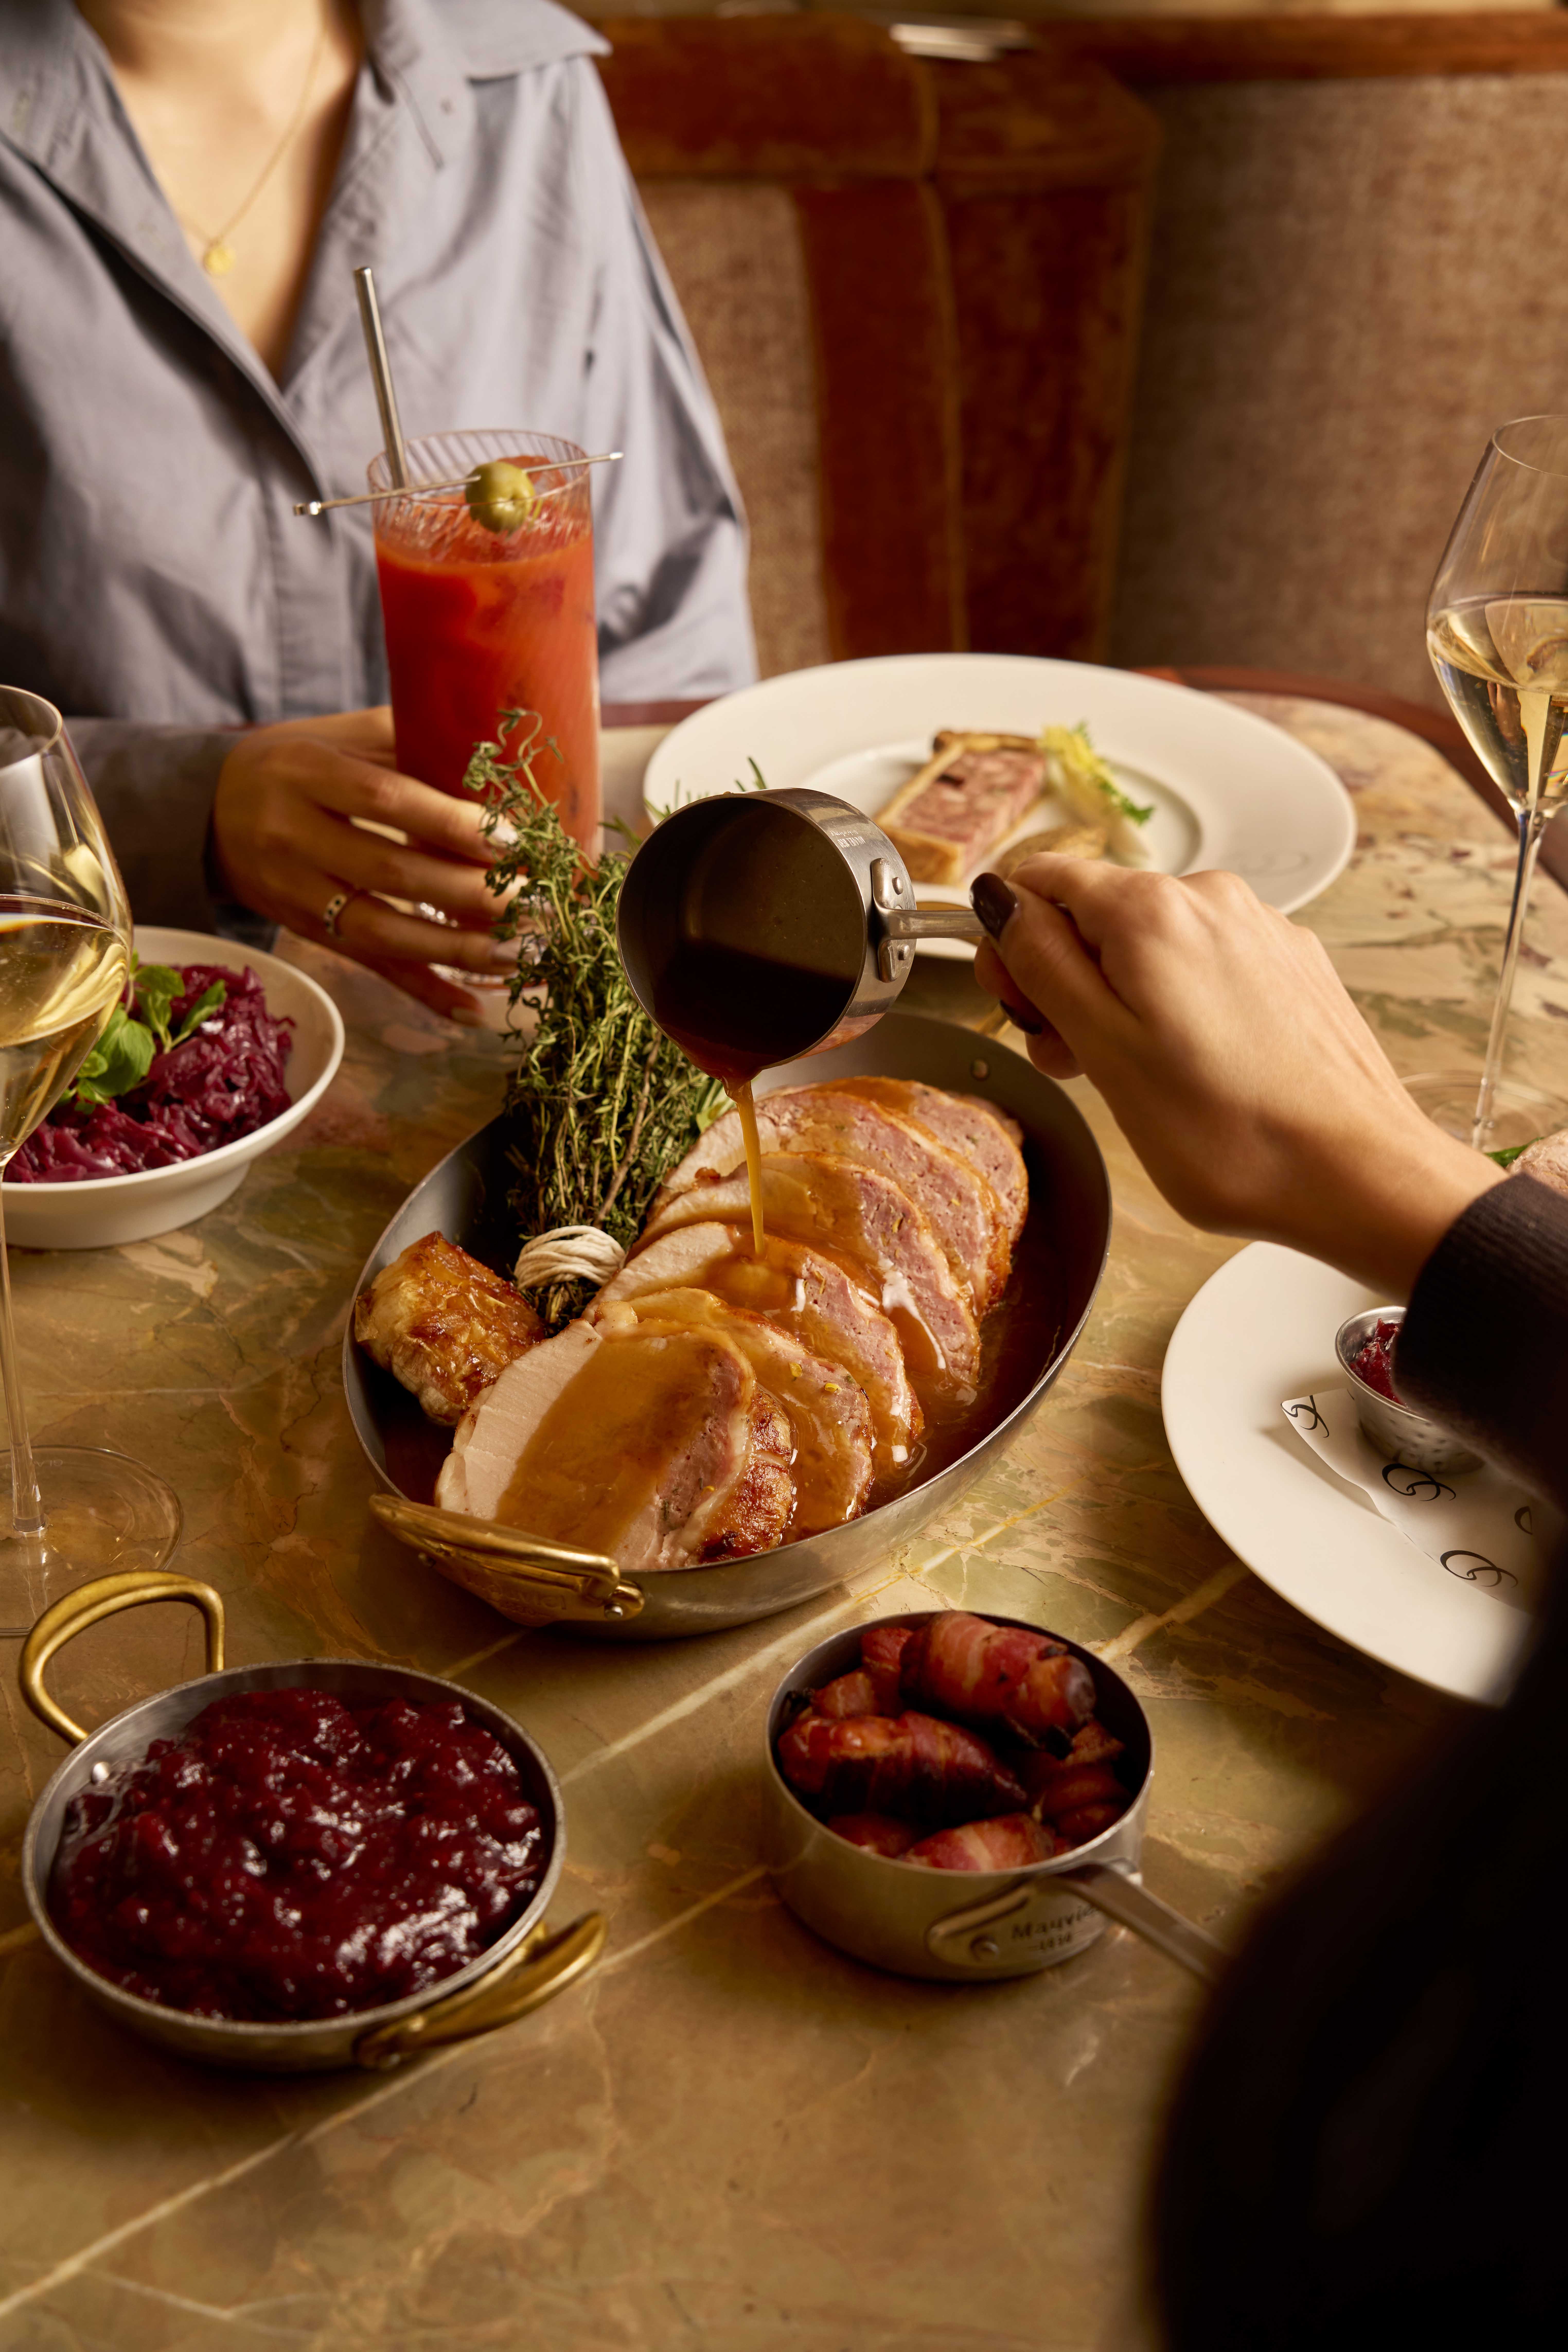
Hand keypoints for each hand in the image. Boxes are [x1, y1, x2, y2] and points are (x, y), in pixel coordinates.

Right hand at [211, 708, 514, 1023]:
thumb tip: (500, 761)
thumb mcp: (341, 737)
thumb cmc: (297, 763)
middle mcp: (293, 835)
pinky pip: (370, 968)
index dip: (455, 825)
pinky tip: (474, 1010)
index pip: (389, 801)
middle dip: (471, 893)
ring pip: (381, 932)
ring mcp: (296, 892)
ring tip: (521, 952)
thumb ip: (410, 741)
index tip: (515, 840)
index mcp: (307, 773)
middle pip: (391, 873)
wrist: (206, 809)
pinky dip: (424, 992)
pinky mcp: (306, 932)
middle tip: (536, 901)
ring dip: (457, 949)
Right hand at [970, 859, 1504, 1295]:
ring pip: (1153, 944)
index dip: (1012, 939)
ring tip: (1133, 1076)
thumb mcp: (1103, 1048)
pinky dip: (1178, 1004)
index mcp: (1152, 908)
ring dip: (1121, 998)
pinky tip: (1193, 1066)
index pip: (1043, 879)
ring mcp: (1260, 929)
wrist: (1358, 1174)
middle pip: (1099, 914)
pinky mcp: (1292, 965)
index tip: (1018, 1005)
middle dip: (1067, 979)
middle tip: (1071, 1059)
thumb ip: (1043, 962)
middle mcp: (1211, 897)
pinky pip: (1207, 964)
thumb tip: (1000, 897)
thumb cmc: (1229, 1131)